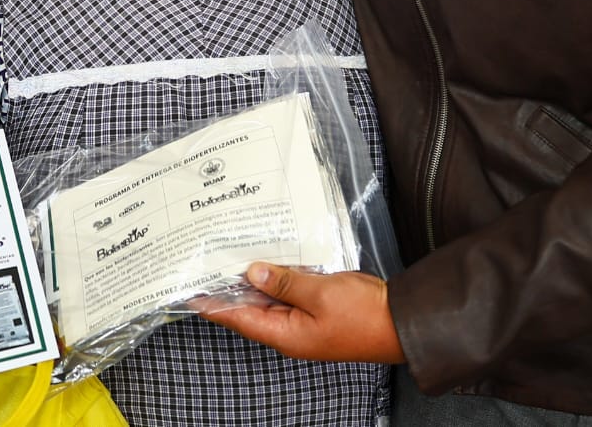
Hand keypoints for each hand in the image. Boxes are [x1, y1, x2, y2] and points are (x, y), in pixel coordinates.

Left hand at [200, 263, 403, 363]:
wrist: (401, 323)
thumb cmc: (364, 314)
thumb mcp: (319, 293)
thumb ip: (284, 282)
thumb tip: (252, 271)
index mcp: (285, 334)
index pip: (238, 317)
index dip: (213, 304)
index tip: (189, 290)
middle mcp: (290, 331)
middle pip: (251, 308)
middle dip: (230, 287)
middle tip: (208, 263)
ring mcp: (304, 323)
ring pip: (270, 299)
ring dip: (254, 280)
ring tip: (232, 256)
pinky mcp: (318, 311)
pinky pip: (290, 294)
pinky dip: (279, 278)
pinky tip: (271, 260)